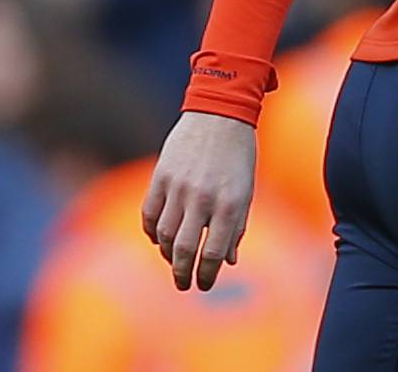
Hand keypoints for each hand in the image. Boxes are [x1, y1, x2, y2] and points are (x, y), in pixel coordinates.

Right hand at [142, 110, 256, 291]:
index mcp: (229, 204)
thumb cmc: (238, 155)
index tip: (204, 284)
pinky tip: (159, 238)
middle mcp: (202, 198)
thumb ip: (237, 227)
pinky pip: (150, 213)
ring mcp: (178, 187)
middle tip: (183, 284)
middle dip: (183, 274)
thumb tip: (230, 261)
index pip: (214, 254)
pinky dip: (152, 231)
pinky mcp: (161, 176)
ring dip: (168, 255)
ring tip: (174, 261)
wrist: (219, 113)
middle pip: (185, 250)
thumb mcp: (246, 191)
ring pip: (165, 236)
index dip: (207, 275)